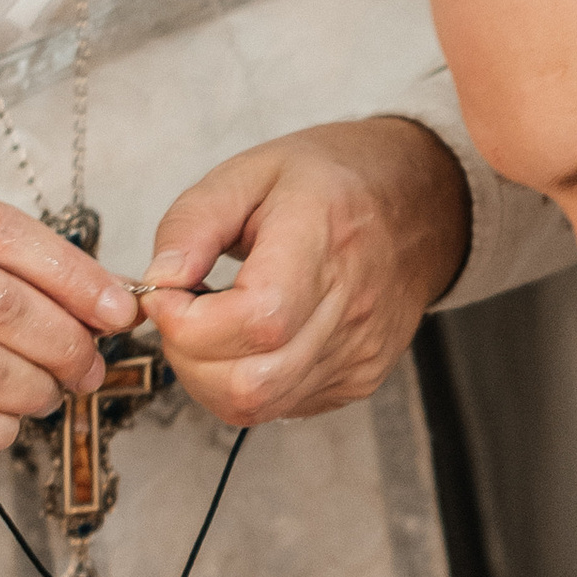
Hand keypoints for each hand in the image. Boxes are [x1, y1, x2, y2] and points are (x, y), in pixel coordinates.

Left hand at [142, 119, 469, 427]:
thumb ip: (193, 222)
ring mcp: (358, 352)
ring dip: (208, 374)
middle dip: (187, 356)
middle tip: (182, 310)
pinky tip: (247, 340)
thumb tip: (159, 279)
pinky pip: (281, 405)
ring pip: (258, 404)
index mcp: (325, 238)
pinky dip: (243, 380)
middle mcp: (351, 306)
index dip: (189, 322)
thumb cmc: (333, 181)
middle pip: (250, 381)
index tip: (166, 293)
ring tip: (211, 323)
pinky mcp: (359, 378)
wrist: (418, 205)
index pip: (256, 320)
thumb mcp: (251, 171)